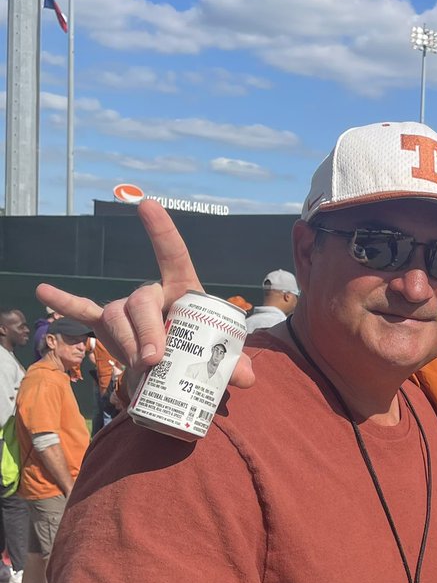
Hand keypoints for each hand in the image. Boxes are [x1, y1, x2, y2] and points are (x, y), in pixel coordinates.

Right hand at [36, 200, 255, 388]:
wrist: (178, 373)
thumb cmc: (202, 354)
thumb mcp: (221, 360)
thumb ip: (235, 366)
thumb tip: (248, 377)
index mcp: (184, 290)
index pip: (173, 255)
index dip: (162, 230)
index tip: (147, 204)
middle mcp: (153, 294)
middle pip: (141, 301)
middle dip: (146, 330)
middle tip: (154, 360)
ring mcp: (127, 309)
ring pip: (118, 318)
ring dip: (126, 343)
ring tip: (141, 371)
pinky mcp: (109, 326)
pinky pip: (84, 312)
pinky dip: (64, 303)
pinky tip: (41, 291)